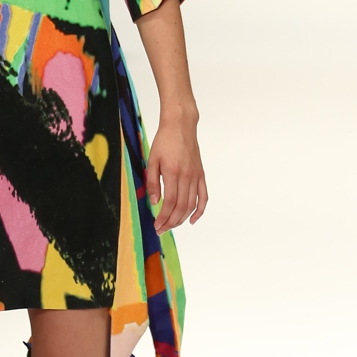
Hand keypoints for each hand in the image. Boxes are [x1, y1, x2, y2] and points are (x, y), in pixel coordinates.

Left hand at [145, 116, 206, 231]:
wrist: (181, 126)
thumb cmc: (164, 141)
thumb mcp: (152, 160)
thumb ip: (153, 182)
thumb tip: (155, 202)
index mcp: (173, 173)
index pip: (170, 202)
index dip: (164, 217)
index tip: (157, 225)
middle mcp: (187, 176)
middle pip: (182, 207)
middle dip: (171, 222)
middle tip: (161, 229)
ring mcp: (196, 176)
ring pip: (192, 204)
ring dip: (182, 218)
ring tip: (171, 225)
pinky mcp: (201, 175)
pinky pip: (203, 196)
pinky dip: (200, 210)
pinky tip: (192, 220)